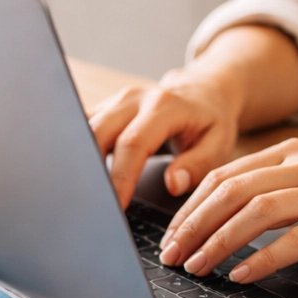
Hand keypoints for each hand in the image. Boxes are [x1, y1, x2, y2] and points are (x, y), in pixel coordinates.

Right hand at [87, 70, 243, 208]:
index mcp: (163, 107)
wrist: (201, 91)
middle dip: (91, 172)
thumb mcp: (219, 143)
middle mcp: (134, 99)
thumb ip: (198, 164)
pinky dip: (78, 152)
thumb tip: (173, 184)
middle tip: (92, 206)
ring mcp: (115, 101)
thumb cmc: (210, 121)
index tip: (116, 206)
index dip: (121, 176)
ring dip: (80, 162)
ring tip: (83, 194)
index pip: (133, 143)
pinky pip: (82, 128)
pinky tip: (80, 177)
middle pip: (98, 133)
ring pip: (83, 129)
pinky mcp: (105, 108)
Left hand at [157, 138, 297, 279]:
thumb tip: (222, 222)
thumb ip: (277, 192)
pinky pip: (295, 240)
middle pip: (231, 191)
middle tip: (171, 257)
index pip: (224, 176)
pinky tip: (241, 276)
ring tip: (197, 268)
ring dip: (218, 243)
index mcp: (293, 153)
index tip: (170, 237)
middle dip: (193, 227)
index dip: (190, 208)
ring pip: (256, 212)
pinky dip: (262, 259)